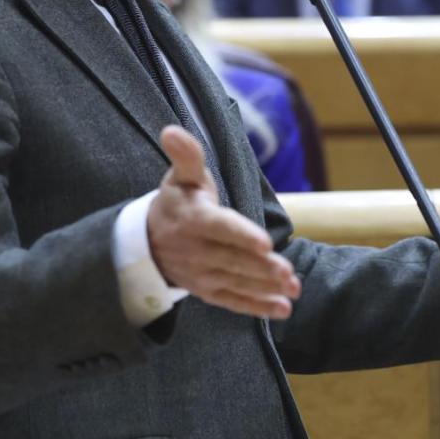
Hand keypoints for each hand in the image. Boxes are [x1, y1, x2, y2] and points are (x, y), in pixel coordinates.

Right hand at [147, 126, 300, 318]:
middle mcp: (196, 250)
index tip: (265, 242)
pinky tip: (282, 309)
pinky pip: (233, 301)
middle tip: (288, 272)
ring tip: (292, 289)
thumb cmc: (176, 202)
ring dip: (265, 288)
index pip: (220, 228)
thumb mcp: (180, 177)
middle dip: (261, 267)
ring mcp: (202, 274)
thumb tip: (171, 130)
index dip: (242, 235)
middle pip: (233, 259)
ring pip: (236, 282)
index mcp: (194, 219)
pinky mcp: (208, 291)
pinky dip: (257, 307)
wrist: (147, 242)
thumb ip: (186, 156)